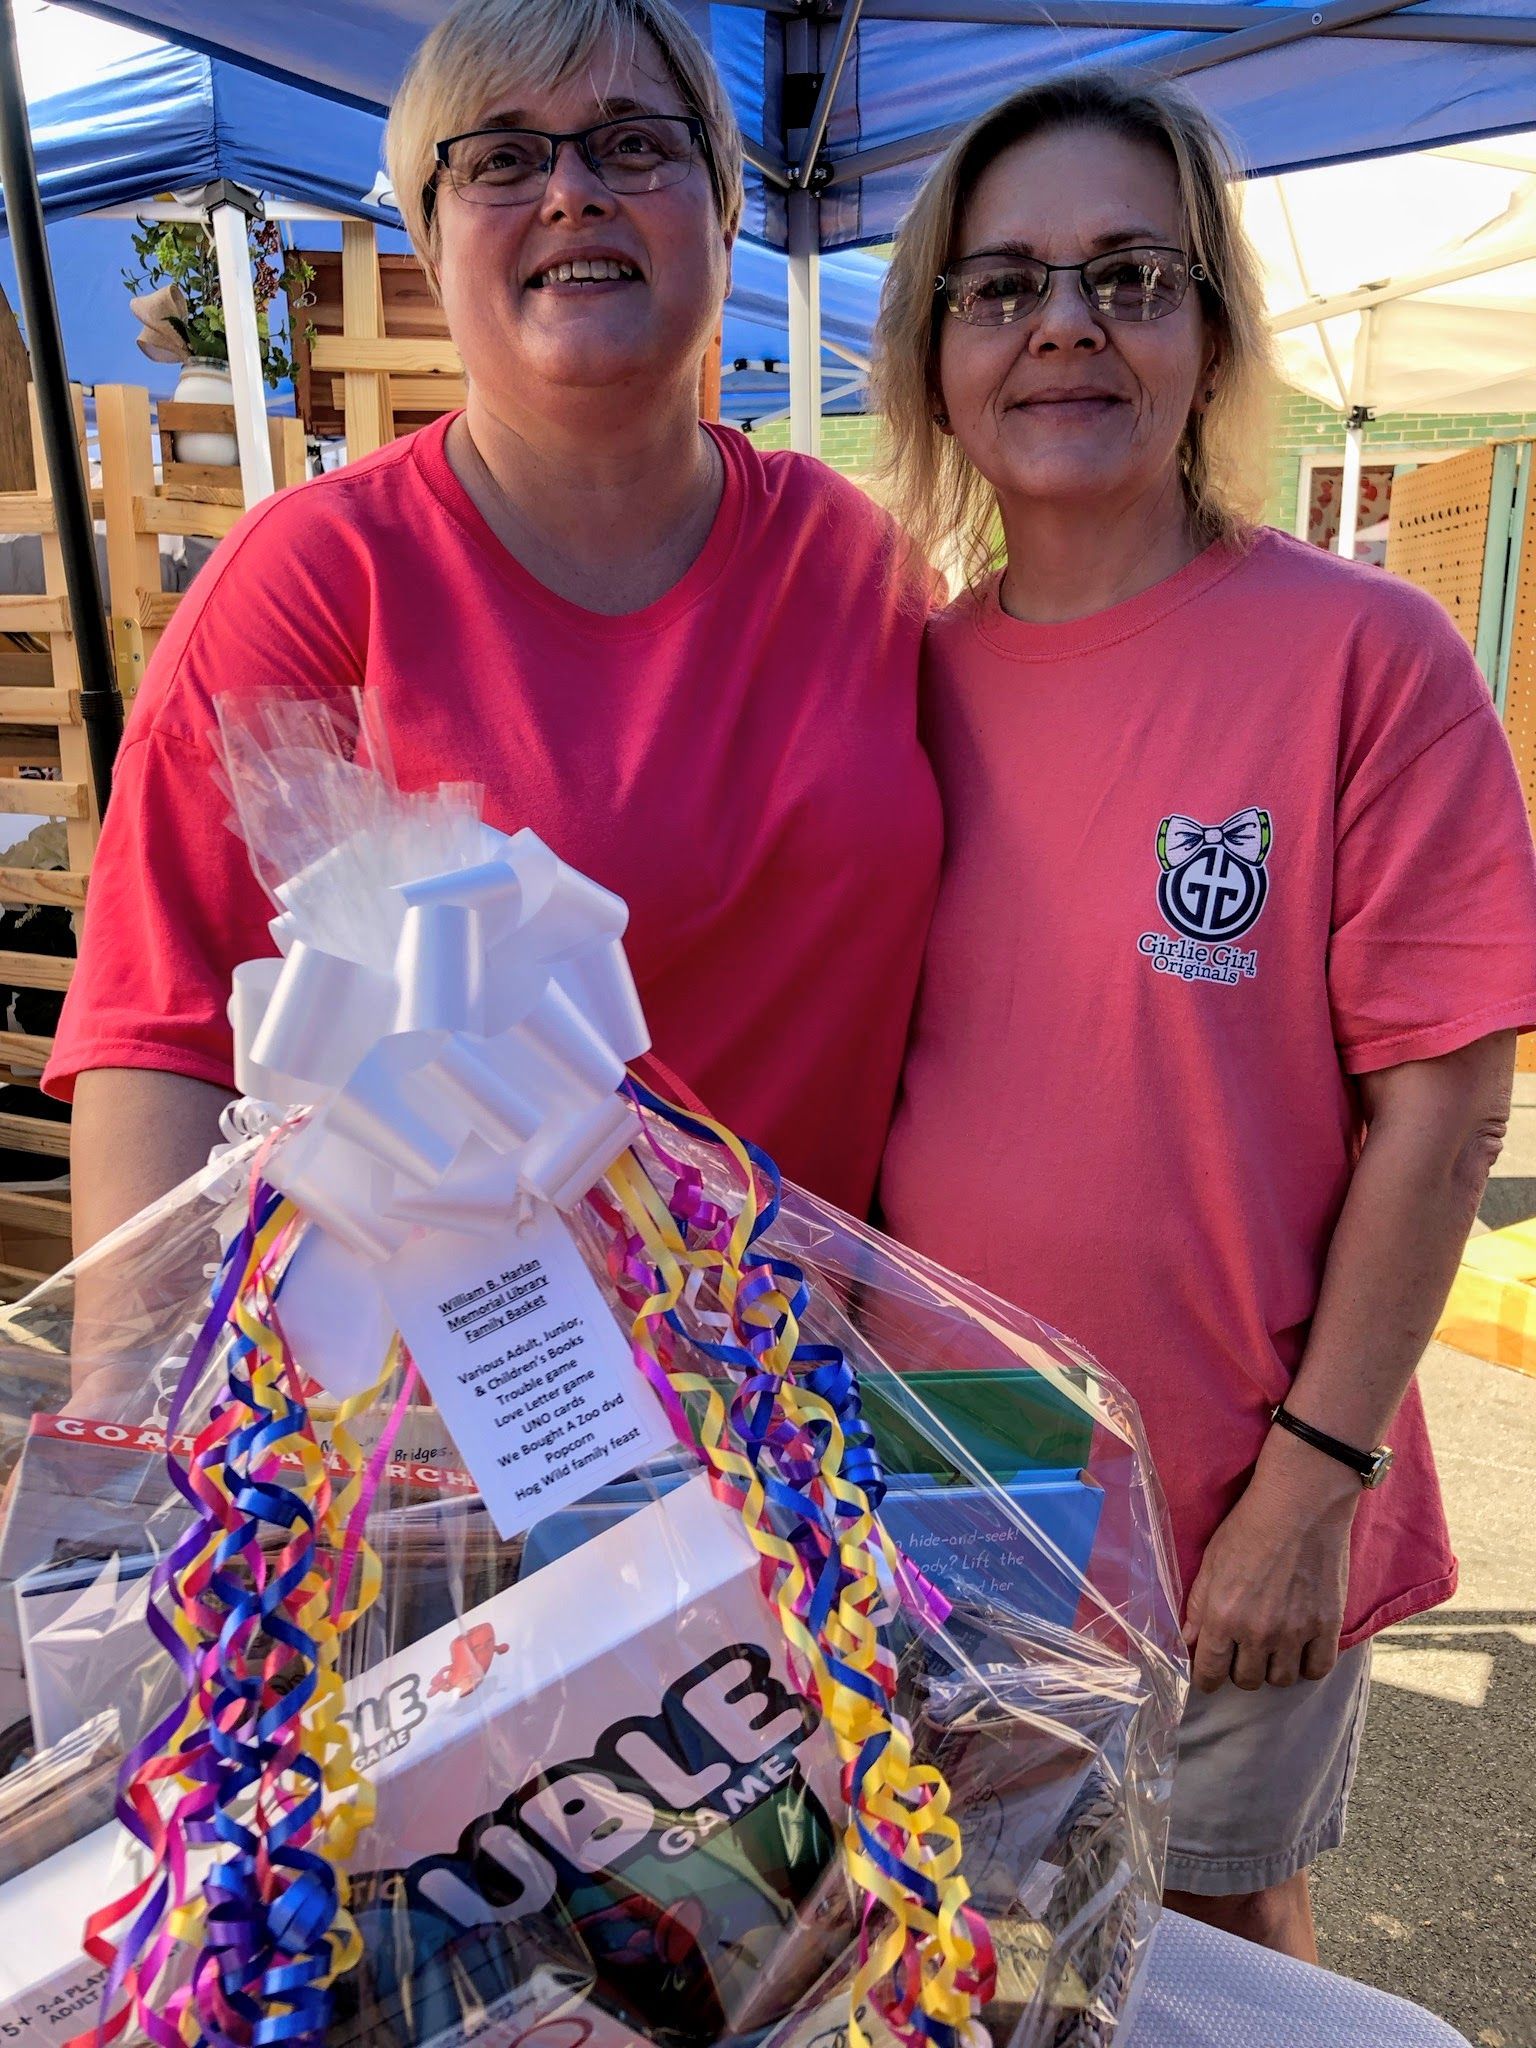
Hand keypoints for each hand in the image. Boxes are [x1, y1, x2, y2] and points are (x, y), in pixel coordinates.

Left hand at [1183, 1431, 1358, 1692]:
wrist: (1300, 1504)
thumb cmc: (1249, 1526)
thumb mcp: (1211, 1561)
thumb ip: (1197, 1606)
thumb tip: (1188, 1641)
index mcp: (1223, 1616)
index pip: (1210, 1673)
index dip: (1206, 1678)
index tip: (1209, 1673)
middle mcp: (1258, 1632)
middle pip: (1246, 1680)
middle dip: (1239, 1669)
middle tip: (1242, 1650)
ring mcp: (1295, 1632)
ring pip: (1281, 1680)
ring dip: (1272, 1669)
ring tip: (1271, 1649)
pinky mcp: (1327, 1626)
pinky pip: (1317, 1670)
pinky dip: (1307, 1666)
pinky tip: (1300, 1651)